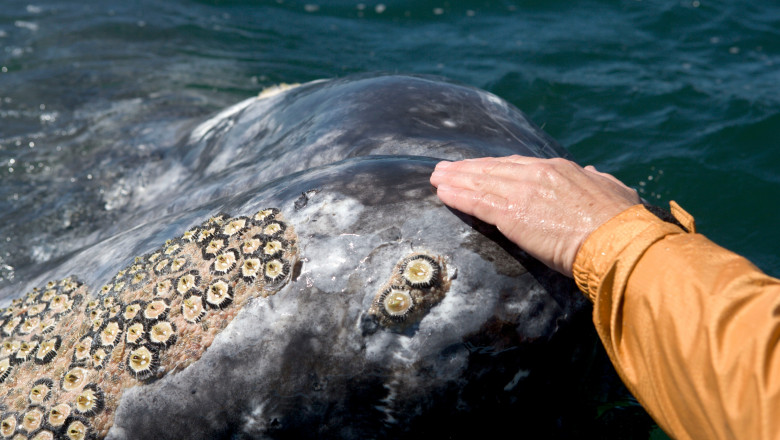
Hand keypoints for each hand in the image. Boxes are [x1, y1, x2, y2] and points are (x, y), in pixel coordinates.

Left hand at [430, 155, 640, 275]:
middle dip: (467, 169)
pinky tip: (442, 194)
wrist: (617, 241)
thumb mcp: (614, 191)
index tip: (479, 167)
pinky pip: (477, 202)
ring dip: (455, 180)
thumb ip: (598, 180)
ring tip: (436, 178)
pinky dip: (458, 197)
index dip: (494, 167)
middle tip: (445, 168)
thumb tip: (592, 172)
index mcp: (561, 170)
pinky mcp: (512, 215)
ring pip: (480, 182)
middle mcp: (538, 175)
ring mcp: (523, 192)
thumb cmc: (621, 223)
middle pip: (493, 169)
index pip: (518, 165)